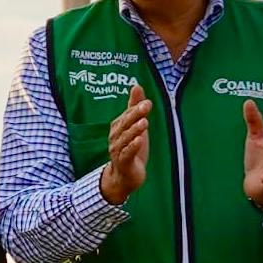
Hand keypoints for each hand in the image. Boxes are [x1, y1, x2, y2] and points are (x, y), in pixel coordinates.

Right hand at [97, 85, 151, 206]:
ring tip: (144, 122)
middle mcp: (115, 138)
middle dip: (135, 114)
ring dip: (134, 130)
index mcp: (118, 128)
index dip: (135, 108)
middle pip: (124, 124)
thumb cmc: (131, 148)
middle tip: (146, 105)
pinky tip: (140, 141)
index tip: (147, 101)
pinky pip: (127, 153)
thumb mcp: (136, 126)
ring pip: (125, 138)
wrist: (125, 176)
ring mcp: (118, 150)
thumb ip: (135, 106)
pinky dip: (133, 147)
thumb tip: (136, 86)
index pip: (126, 115)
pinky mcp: (123, 163)